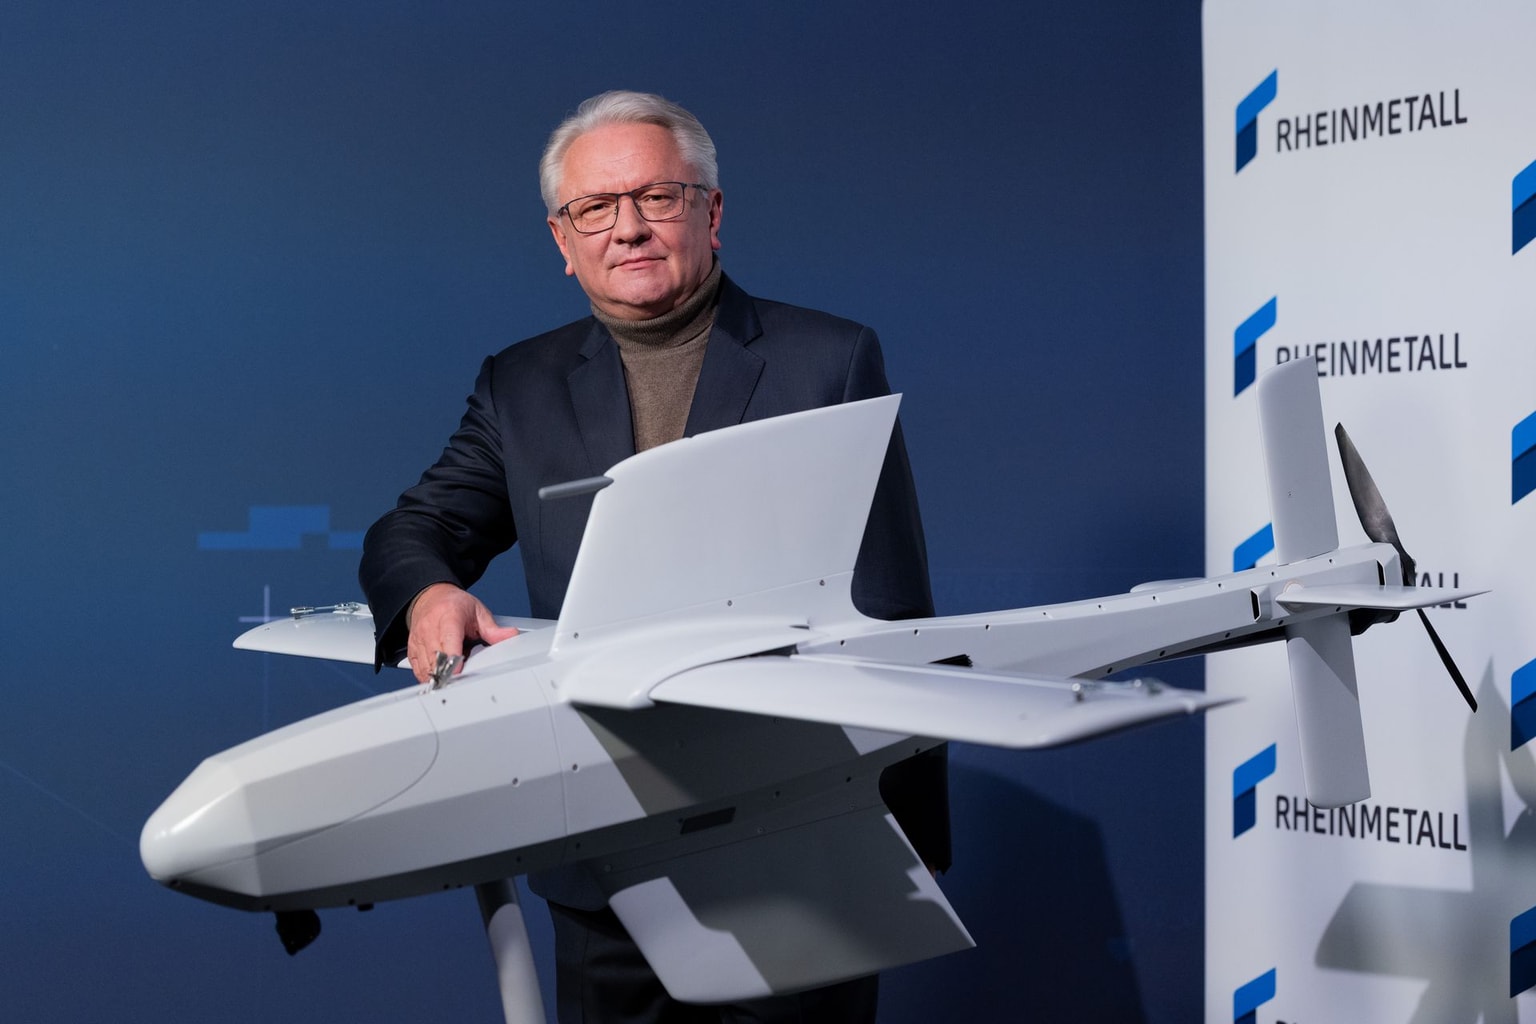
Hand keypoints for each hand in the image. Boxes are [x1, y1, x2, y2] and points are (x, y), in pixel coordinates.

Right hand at [404, 583, 519, 683]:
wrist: (430, 597)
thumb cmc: (454, 605)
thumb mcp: (478, 612)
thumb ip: (493, 629)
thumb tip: (510, 635)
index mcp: (448, 616)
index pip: (448, 638)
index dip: (452, 657)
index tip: (458, 670)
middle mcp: (430, 628)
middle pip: (436, 656)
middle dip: (447, 672)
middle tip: (461, 682)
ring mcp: (419, 639)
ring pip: (426, 666)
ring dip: (439, 676)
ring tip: (453, 678)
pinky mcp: (412, 650)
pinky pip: (419, 670)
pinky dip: (429, 677)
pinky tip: (440, 676)